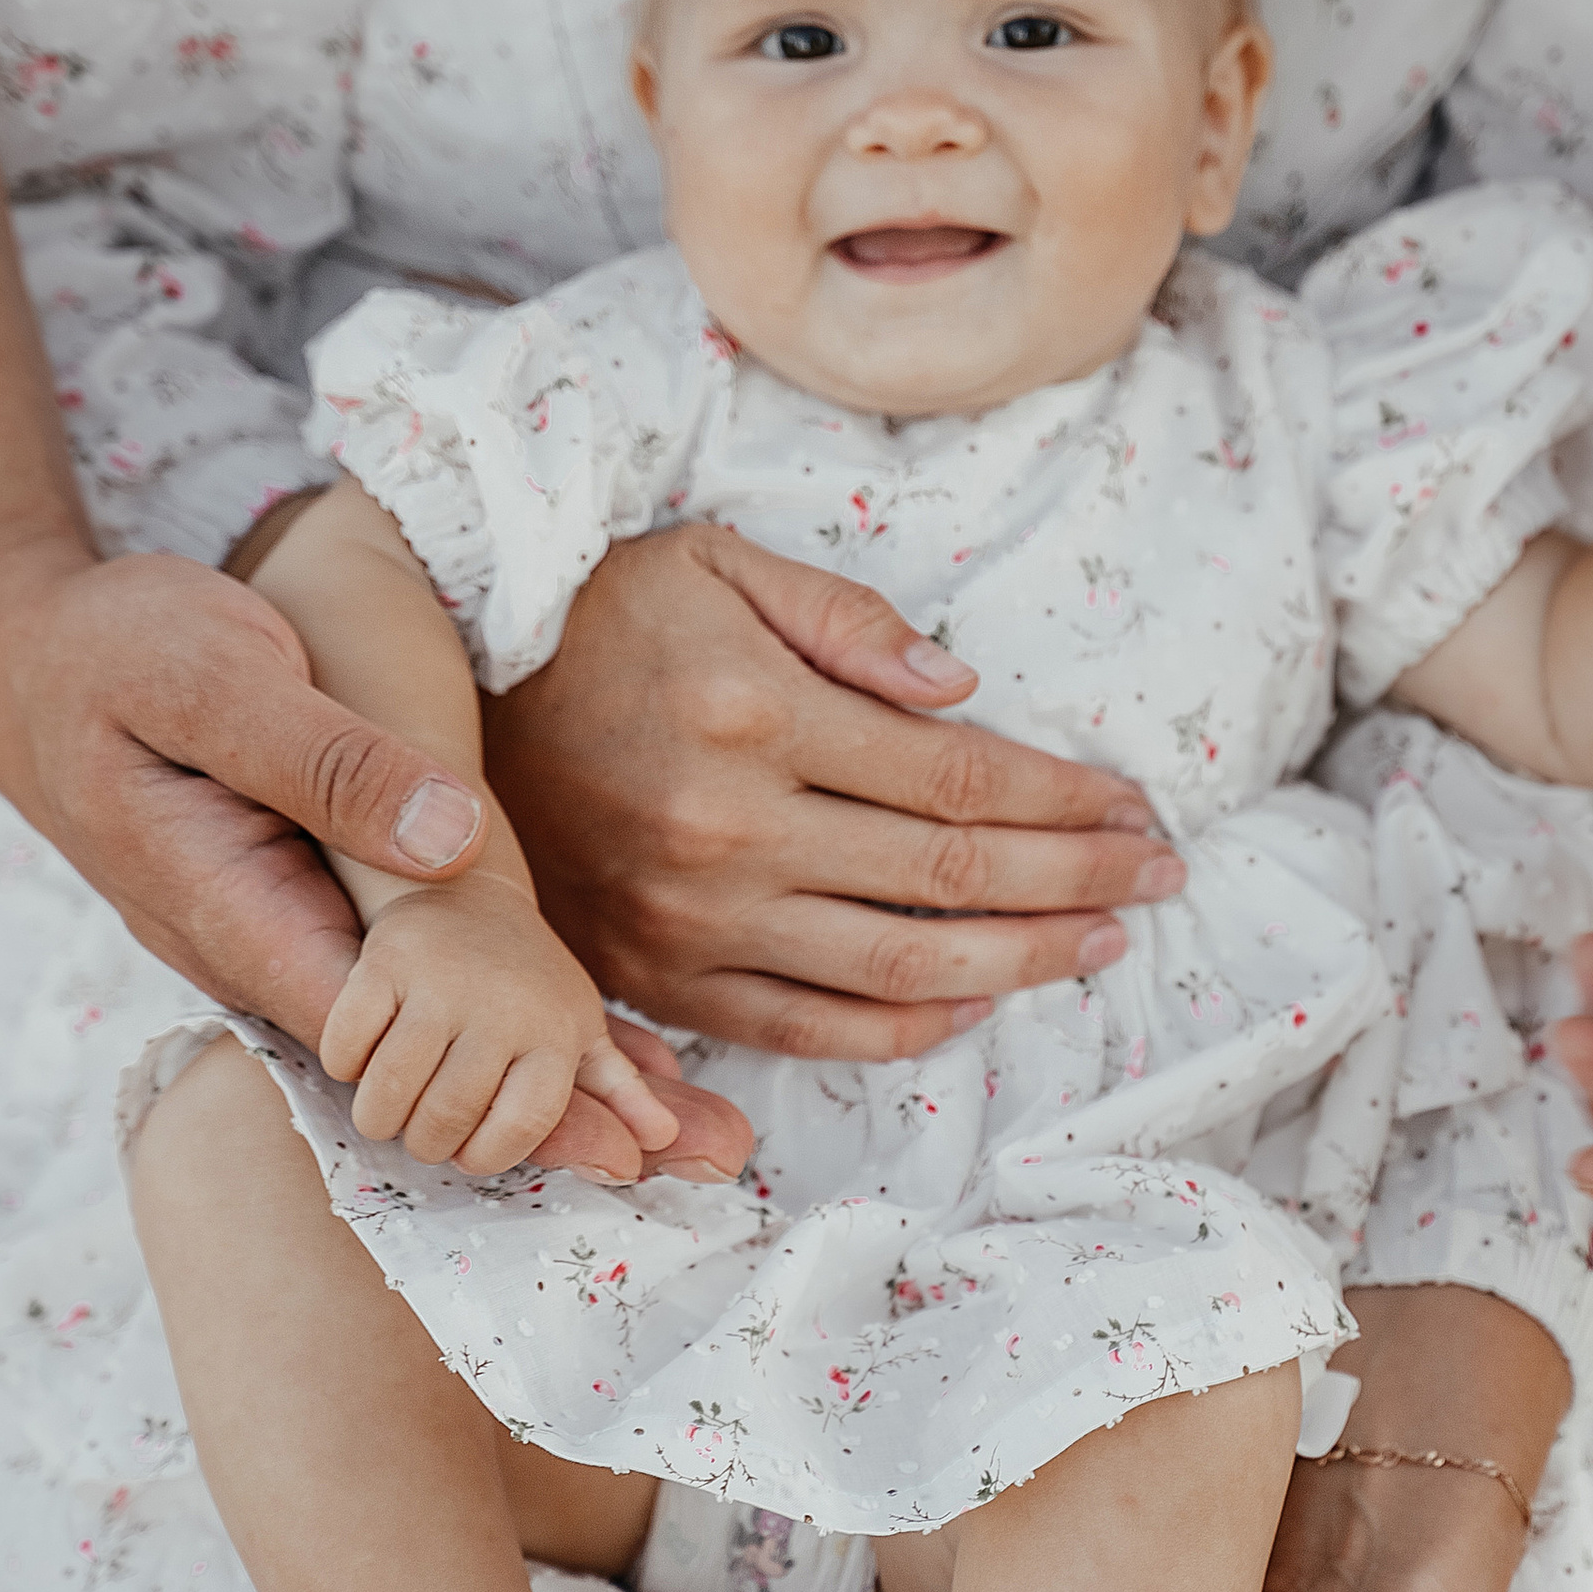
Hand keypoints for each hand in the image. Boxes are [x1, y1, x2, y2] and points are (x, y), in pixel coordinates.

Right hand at [322, 871, 686, 1178]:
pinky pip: (348, 1049)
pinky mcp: (384, 960)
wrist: (466, 883)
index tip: (470, 1151)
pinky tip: (362, 1057)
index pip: (519, 1129)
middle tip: (422, 1131)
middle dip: (427, 1141)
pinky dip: (346, 1065)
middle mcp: (503, 1006)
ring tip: (389, 1108)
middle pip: (447, 1120)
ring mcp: (441, 982)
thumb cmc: (524, 975)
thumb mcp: (578, 1026)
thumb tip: (659, 1137)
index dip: (485, 1154)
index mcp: (556, 1030)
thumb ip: (617, 1088)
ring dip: (381, 1116)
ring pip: (391, 1096)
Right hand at [481, 524, 1185, 1059]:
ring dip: (1020, 964)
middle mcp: (731, 828)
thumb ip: (844, 620)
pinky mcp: (654, 972)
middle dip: (1078, 881)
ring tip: (1098, 946)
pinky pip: (806, 1025)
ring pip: (899, 969)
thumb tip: (962, 691)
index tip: (1139, 809)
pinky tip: (975, 1005)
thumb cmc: (593, 611)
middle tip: (1159, 878)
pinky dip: (903, 1029)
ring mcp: (690, 915)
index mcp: (757, 715)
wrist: (432, 693)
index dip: (1070, 801)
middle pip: (953, 877)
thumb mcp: (714, 562)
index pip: (964, 778)